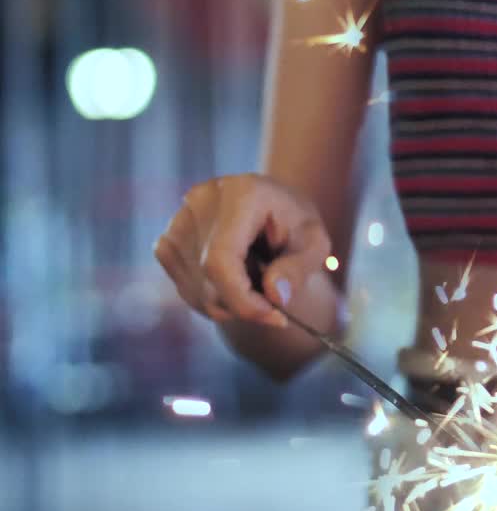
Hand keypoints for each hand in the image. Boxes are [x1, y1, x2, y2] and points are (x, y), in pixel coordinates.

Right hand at [154, 174, 330, 327]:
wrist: (274, 210)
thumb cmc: (296, 226)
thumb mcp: (315, 245)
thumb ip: (299, 269)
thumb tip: (276, 296)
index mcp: (241, 194)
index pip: (221, 259)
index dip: (242, 298)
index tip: (274, 316)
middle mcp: (201, 201)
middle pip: (208, 277)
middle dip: (244, 303)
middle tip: (275, 302)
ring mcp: (178, 221)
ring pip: (196, 289)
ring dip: (231, 303)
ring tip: (258, 279)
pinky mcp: (167, 240)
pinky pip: (185, 288)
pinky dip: (213, 300)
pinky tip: (237, 283)